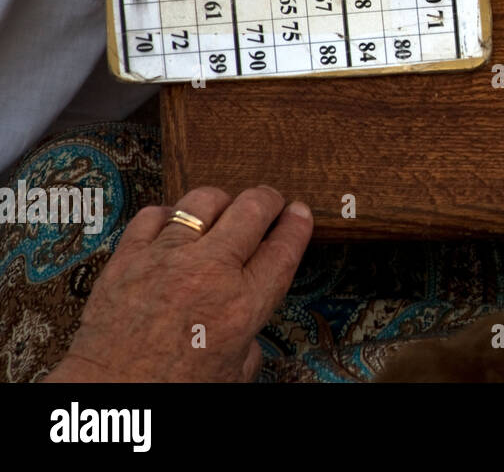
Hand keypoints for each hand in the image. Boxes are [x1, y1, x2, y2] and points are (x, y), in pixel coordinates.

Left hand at [44, 186, 312, 382]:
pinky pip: (153, 214)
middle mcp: (209, 273)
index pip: (283, 247)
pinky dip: (169, 216)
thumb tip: (246, 328)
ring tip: (224, 209)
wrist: (111, 397)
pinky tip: (173, 226)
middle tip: (270, 202)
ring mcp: (166, 259)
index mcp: (243, 305)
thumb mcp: (233, 372)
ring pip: (205, 200)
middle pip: (253, 209)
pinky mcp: (128, 257)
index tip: (300, 213)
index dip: (298, 224)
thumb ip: (248, 339)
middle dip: (269, 200)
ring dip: (222, 202)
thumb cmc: (171, 389)